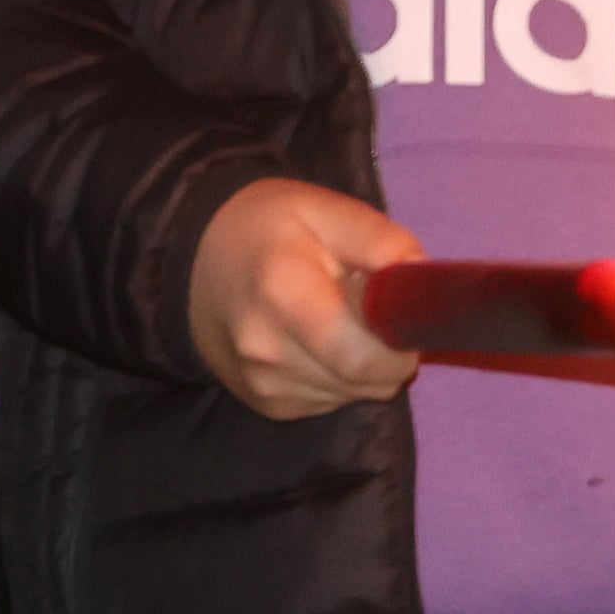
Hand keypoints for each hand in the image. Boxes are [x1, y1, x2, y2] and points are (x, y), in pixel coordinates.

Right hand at [186, 178, 429, 420]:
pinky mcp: (266, 404)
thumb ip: (382, 241)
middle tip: (366, 309)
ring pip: (353, 395)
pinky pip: (331, 401)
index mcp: (284, 296)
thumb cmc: (268, 226)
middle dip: (386, 353)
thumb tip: (424, 283)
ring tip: (333, 320)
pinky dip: (338, 376)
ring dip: (361, 365)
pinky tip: (314, 341)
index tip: (398, 316)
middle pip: (365, 382)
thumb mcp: (325, 209)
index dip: (400, 345)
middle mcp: (268, 352)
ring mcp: (263, 385)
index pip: (365, 360)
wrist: (190, 258)